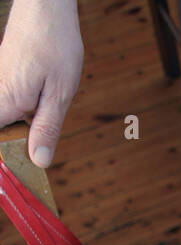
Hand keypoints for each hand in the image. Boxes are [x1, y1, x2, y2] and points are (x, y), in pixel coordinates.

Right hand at [0, 0, 82, 166]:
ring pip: (4, 122)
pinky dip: (19, 120)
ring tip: (38, 137)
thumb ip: (47, 129)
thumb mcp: (60, 94)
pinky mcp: (3, 79)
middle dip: (15, 150)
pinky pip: (6, 108)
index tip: (13, 177)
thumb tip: (39, 161)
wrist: (46, 8)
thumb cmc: (55, 43)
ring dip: (19, 135)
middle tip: (30, 165)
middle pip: (0, 135)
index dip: (4, 163)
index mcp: (6, 101)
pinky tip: (36, 117)